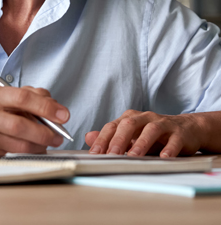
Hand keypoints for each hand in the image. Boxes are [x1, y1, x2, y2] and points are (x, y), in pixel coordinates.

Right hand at [0, 85, 69, 155]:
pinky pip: (18, 154)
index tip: (63, 115)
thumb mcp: (18, 95)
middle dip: (44, 131)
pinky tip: (39, 146)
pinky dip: (34, 151)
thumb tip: (57, 110)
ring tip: (51, 141)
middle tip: (59, 135)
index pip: (23, 98)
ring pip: (20, 144)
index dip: (45, 107)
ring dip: (41, 144)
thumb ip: (38, 97)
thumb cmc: (4, 109)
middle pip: (19, 125)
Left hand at [85, 110, 202, 157]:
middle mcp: (144, 118)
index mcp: (130, 118)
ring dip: (141, 143)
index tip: (94, 154)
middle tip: (111, 155)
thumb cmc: (155, 135)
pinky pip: (174, 140)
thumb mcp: (132, 136)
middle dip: (118, 140)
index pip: (112, 126)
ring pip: (151, 130)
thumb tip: (88, 138)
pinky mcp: (179, 133)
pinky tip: (164, 157)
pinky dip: (169, 148)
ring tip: (133, 156)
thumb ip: (111, 138)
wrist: (187, 129)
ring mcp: (163, 124)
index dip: (103, 139)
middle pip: (129, 125)